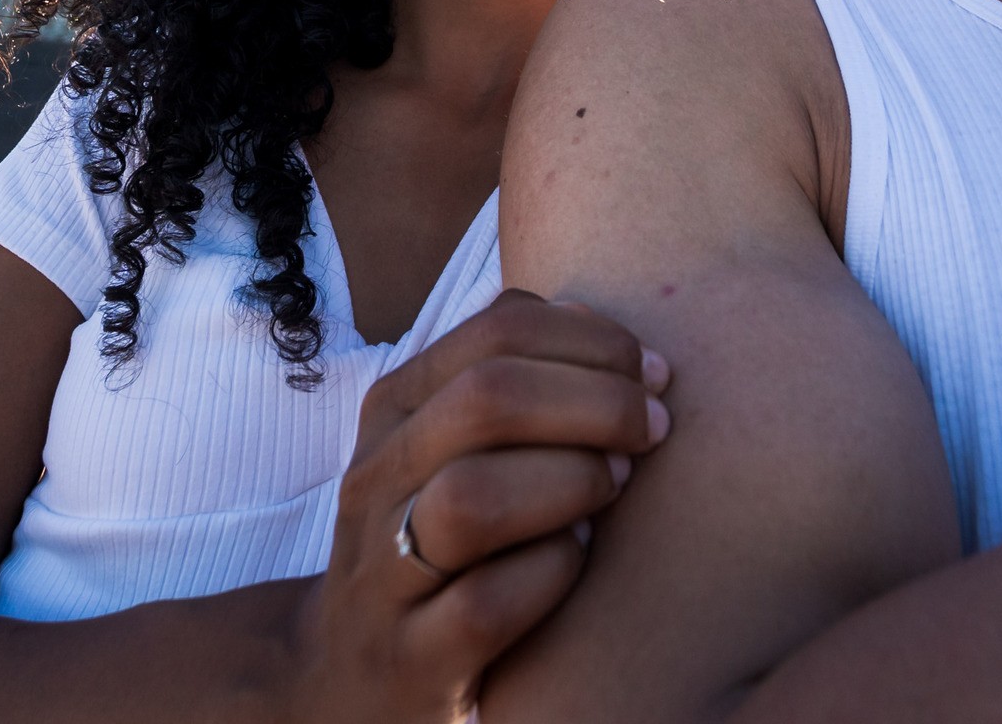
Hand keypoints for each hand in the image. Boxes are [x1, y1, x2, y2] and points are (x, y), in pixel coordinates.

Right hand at [283, 291, 670, 722]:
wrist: (347, 674)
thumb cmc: (436, 537)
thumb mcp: (454, 446)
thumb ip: (518, 379)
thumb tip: (603, 328)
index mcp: (396, 408)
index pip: (497, 331)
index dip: (594, 341)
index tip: (654, 375)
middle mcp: (377, 479)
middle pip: (488, 399)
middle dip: (598, 404)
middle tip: (654, 429)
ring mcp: (383, 572)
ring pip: (473, 498)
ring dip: (570, 482)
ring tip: (615, 486)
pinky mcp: (409, 659)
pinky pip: (485, 604)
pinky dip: (551, 572)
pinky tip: (578, 558)